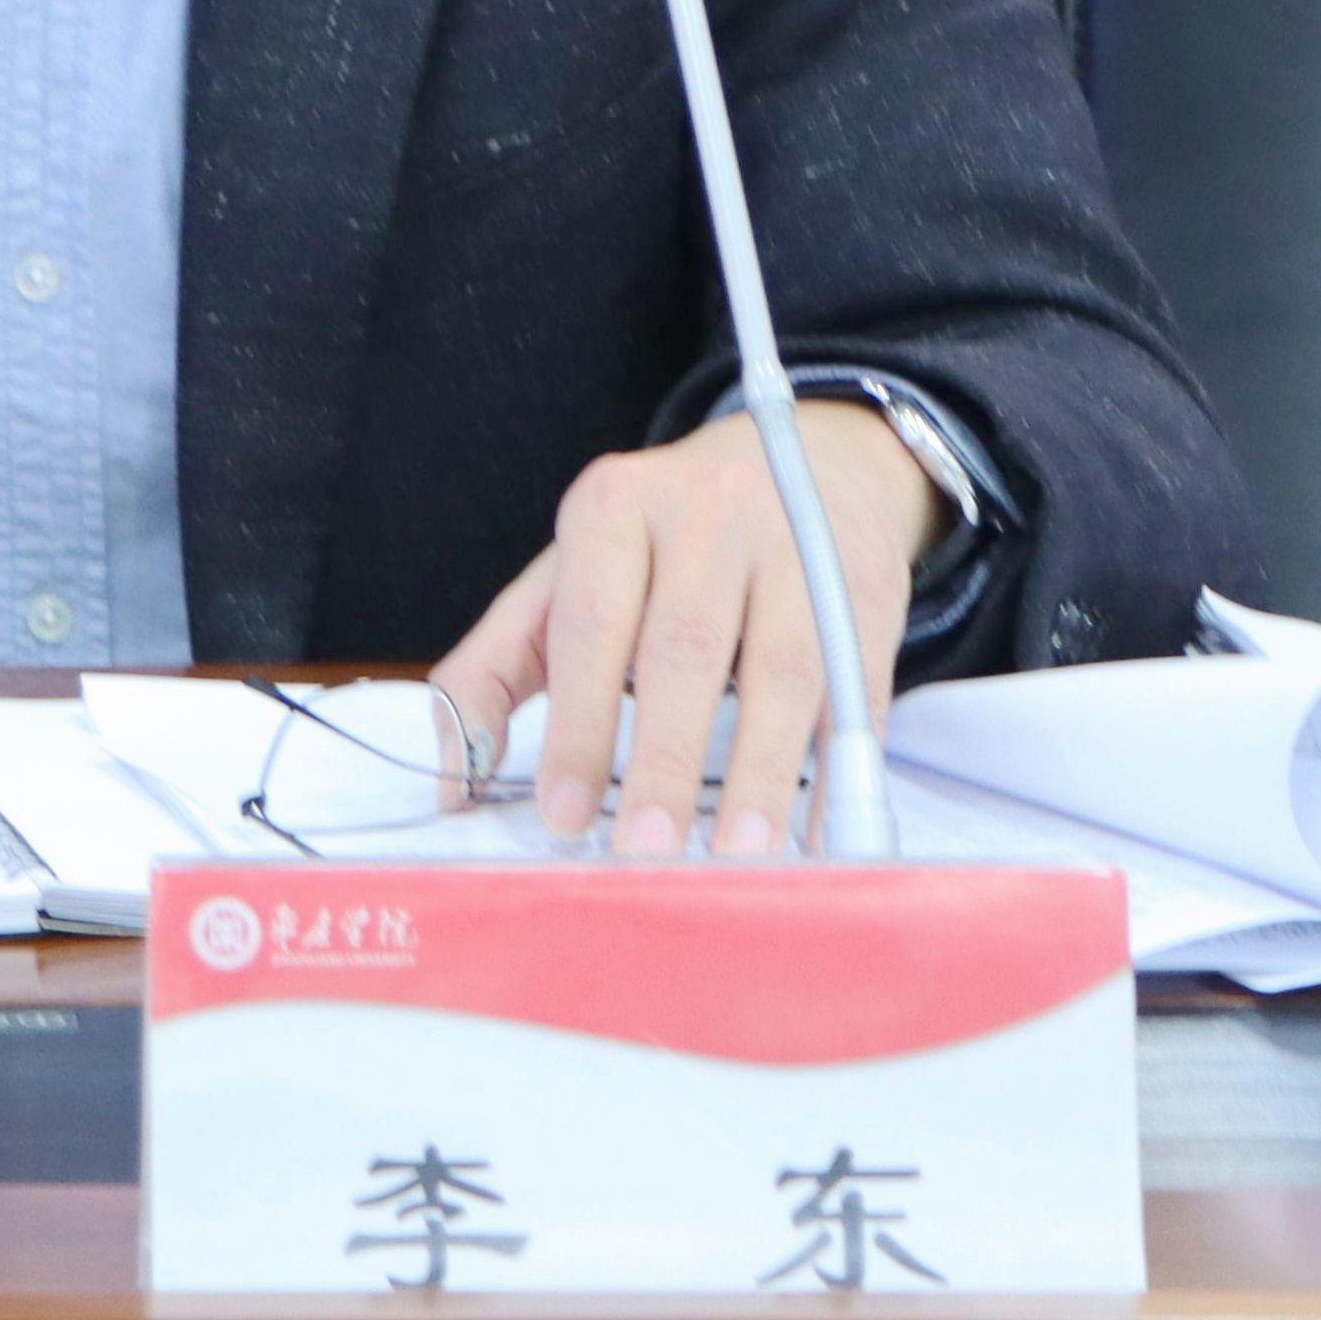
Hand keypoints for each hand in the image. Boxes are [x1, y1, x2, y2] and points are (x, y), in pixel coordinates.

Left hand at [428, 405, 939, 856]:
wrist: (806, 459)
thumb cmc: (662, 547)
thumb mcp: (568, 575)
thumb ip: (498, 665)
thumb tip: (452, 775)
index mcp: (613, 506)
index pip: (590, 623)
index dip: (580, 725)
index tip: (565, 815)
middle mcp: (706, 513)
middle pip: (685, 647)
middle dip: (666, 758)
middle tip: (647, 853)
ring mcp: (796, 544)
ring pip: (782, 668)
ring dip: (761, 772)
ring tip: (738, 859)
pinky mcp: (868, 584)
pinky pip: (856, 683)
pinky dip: (838, 765)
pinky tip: (819, 832)